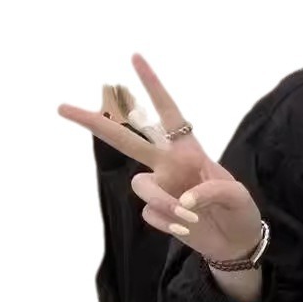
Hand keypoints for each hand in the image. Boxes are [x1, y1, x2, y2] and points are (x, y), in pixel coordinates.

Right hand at [58, 54, 262, 262]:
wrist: (237, 243)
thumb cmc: (240, 212)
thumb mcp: (237, 196)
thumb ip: (213, 191)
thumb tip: (183, 200)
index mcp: (189, 150)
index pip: (169, 113)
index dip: (153, 86)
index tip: (135, 58)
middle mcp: (168, 164)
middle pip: (125, 139)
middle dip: (95, 122)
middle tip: (62, 107)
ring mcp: (161, 188)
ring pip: (140, 186)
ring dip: (163, 203)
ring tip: (190, 218)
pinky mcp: (157, 212)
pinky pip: (150, 214)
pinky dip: (168, 222)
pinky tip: (187, 228)